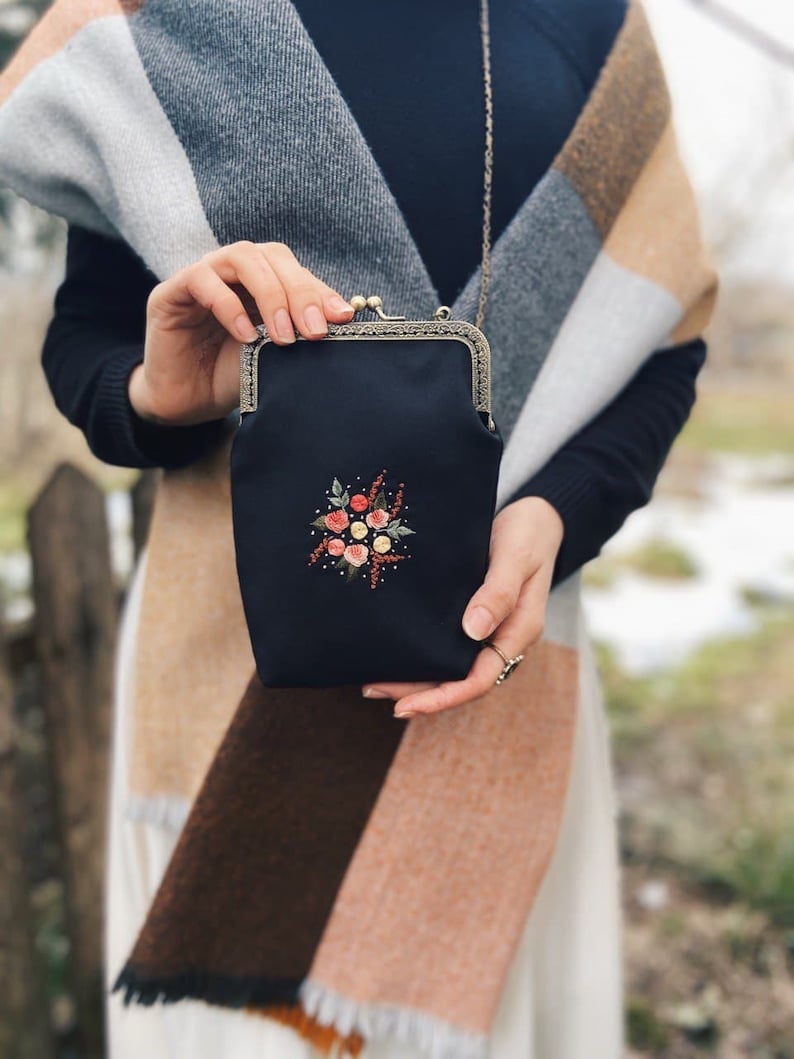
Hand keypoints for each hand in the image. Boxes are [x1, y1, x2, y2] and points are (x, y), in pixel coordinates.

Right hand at [128, 241, 354, 425]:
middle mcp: (234, 273)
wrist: (185, 404)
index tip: (342, 319)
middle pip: (273, 257)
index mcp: (262, 283)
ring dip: (269, 294)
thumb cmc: (230, 377)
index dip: (321, 291)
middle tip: (314, 331)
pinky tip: (246, 337)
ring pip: (242, 257)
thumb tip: (342, 329)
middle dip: (300, 292)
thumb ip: (299, 338)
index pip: (297, 271)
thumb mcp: (274, 359)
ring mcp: (203, 277)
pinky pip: (202, 280)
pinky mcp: (171, 291)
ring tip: (283, 336)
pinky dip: (229, 305)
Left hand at [361, 496, 563, 717]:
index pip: (480, 679)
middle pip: (460, 680)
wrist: (537, 519)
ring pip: (453, 667)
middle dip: (419, 693)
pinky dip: (424, 654)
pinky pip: (450, 646)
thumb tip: (473, 631)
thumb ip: (498, 593)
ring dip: (417, 678)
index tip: (405, 705)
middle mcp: (503, 638)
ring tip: (374, 681)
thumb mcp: (516, 557)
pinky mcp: (476, 617)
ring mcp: (490, 630)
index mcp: (519, 631)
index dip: (443, 697)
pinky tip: (396, 651)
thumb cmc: (527, 534)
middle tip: (372, 690)